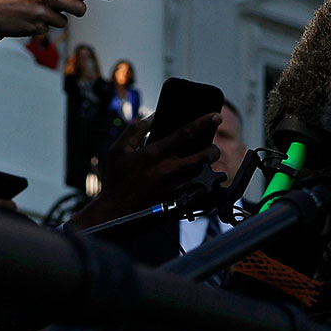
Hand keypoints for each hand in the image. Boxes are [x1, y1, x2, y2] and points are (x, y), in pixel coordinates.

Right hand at [0, 0, 111, 38]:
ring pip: (63, 21)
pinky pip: (48, 30)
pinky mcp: (37, 27)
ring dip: (55, 20)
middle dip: (78, 11)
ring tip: (36, 12)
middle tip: (69, 9)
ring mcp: (42, 12)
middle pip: (78, 7)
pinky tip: (28, 20)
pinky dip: (41, 27)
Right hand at [72, 110, 216, 226]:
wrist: (115, 213)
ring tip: (203, 161)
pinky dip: (196, 182)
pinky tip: (192, 179)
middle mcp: (168, 170)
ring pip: (200, 173)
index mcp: (154, 154)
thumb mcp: (118, 149)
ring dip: (205, 166)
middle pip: (202, 157)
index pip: (185, 134)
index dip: (203, 123)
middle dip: (213, 150)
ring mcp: (174, 187)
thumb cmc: (116, 180)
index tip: (216, 116)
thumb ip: (136, 130)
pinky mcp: (176, 201)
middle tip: (214, 147)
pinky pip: (194, 190)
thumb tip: (154, 117)